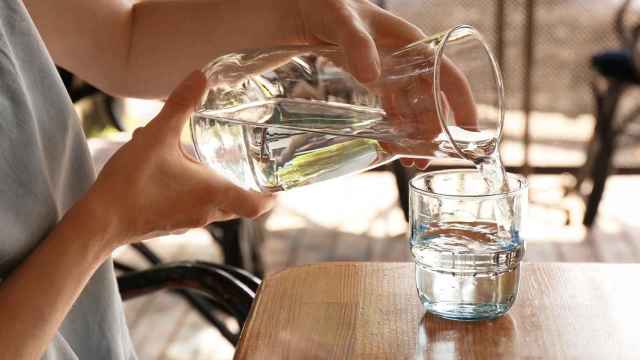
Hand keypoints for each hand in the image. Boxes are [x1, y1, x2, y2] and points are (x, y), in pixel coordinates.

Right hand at [81, 71, 273, 247]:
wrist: (99, 221)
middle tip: (250, 167)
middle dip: (246, 187)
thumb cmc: (132, 183)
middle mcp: (206, 213)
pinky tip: (175, 171)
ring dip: (217, 187)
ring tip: (208, 162)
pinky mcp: (170, 224)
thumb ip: (180, 106)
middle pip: (239, 206)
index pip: (257, 206)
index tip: (278, 186)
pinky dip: (195, 192)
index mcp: (213, 194)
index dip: (271, 197)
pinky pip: (193, 208)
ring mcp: (188, 222)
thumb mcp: (157, 137)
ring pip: (215, 207)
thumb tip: (200, 77)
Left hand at [294, 0, 476, 169]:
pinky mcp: (376, 81)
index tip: (470, 132)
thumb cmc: (328, 5)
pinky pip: (393, 109)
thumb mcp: (341, 20)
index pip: (447, 76)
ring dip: (415, 135)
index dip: (462, 104)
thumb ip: (356, 43)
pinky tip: (390, 148)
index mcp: (412, 43)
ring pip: (414, 108)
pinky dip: (395, 128)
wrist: (305, 8)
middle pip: (432, 100)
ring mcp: (393, 72)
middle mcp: (409, 60)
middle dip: (434, 131)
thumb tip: (370, 77)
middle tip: (423, 159)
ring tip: (410, 161)